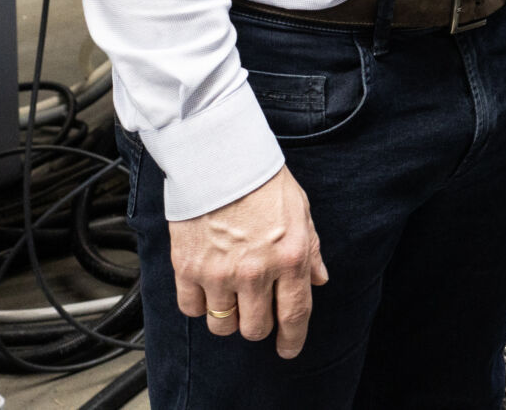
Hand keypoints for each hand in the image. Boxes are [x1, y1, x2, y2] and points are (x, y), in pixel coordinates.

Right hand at [170, 164, 328, 357]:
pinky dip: (199, 305)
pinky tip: (206, 288)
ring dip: (228, 318)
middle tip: (255, 310)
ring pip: (223, 326)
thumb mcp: (301, 211)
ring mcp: (219, 273)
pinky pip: (192, 309)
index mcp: (290, 257)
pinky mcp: (187, 268)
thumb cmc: (263, 181)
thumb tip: (318, 280)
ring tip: (229, 297)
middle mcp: (255, 271)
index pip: (294, 315)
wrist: (219, 157)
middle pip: (255, 328)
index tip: (288, 348)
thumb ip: (311, 250)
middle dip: (258, 325)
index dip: (292, 339)